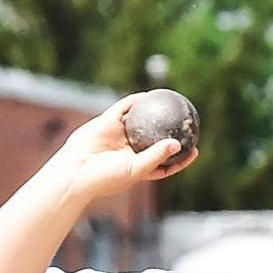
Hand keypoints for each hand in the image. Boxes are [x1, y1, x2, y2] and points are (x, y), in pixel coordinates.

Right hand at [56, 93, 198, 201]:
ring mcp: (119, 137)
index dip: (180, 158)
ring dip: (153, 114)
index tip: (195, 150)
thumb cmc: (107, 177)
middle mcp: (130, 151)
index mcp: (139, 167)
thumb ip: (157, 156)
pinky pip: (125, 109)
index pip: (165, 163)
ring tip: (170, 103)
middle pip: (155, 140)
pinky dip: (136, 102)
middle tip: (187, 123)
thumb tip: (177, 144)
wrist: (77, 170)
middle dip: (170, 132)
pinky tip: (148, 95)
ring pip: (141, 123)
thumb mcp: (136, 169)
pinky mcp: (108, 123)